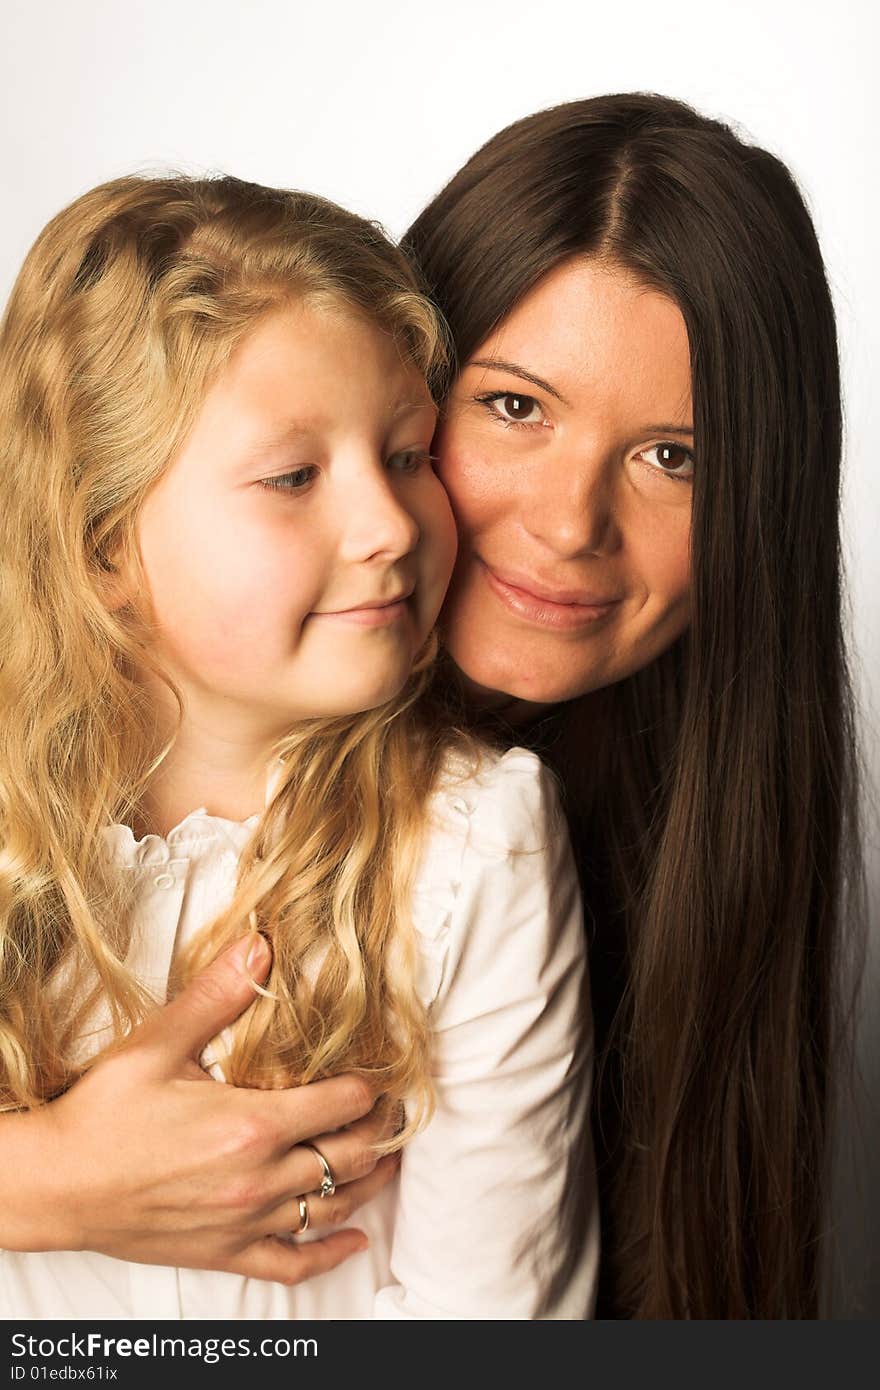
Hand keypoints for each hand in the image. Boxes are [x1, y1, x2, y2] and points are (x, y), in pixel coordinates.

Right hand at [3, 934, 395, 1283]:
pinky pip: (293, 1264)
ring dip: (371, 1182)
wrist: (57, 1184)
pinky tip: (353, 1239)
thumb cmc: (103, 1114)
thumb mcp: (160, 1042)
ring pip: (334, 1207)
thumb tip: (261, 945)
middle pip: (352, 1156)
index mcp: (251, 1125)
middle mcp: (259, 1179)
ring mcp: (245, 1222)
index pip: (343, 1104)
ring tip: (389, 1158)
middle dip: (381, 1130)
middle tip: (394, 1109)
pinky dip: (331, 1253)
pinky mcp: (225, 1252)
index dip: (372, 1086)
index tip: (383, 1070)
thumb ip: (218, 994)